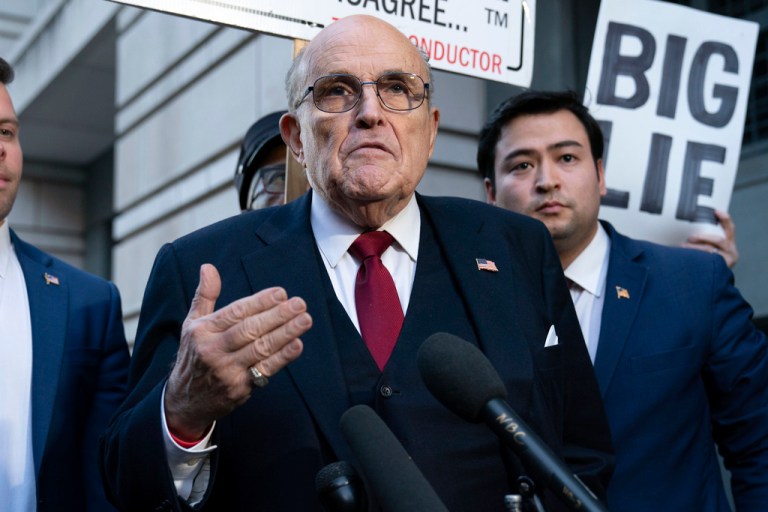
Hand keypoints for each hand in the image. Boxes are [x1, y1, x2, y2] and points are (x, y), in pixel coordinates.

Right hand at [164, 264, 310, 438]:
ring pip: (260, 349)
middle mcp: (213, 350)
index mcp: (203, 331)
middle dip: (277, 315)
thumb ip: (204, 296)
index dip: (259, 302)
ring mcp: (226, 370)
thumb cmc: (194, 355)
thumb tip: (208, 267)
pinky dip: (282, 357)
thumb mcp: (192, 324)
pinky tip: (297, 345)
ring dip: (285, 333)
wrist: (185, 400)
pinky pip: (264, 370)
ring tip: (305, 319)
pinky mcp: (239, 388)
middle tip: (299, 304)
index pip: (235, 313)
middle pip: (249, 329)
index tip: (281, 293)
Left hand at [683, 210, 738, 267]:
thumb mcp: (710, 247)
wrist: (712, 279)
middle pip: (719, 240)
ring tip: (683, 247)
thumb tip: (688, 231)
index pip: (730, 228)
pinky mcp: (723, 268)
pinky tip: (688, 258)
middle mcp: (731, 250)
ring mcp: (728, 259)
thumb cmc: (708, 260)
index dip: (725, 219)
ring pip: (712, 250)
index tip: (716, 211)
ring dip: (696, 248)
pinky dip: (698, 258)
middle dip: (703, 237)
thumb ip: (705, 239)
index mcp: (730, 242)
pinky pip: (709, 261)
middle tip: (690, 237)